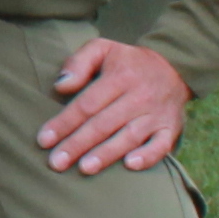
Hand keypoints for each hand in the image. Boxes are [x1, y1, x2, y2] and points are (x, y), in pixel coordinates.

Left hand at [40, 37, 191, 173]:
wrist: (174, 67)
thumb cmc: (127, 62)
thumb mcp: (102, 49)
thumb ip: (78, 63)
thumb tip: (60, 87)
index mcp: (120, 76)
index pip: (87, 104)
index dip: (64, 122)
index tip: (44, 140)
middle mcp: (139, 96)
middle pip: (104, 124)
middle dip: (78, 144)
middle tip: (56, 162)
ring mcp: (156, 114)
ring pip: (129, 136)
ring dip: (107, 154)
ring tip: (84, 169)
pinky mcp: (171, 128)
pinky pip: (161, 145)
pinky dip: (148, 156)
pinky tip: (130, 166)